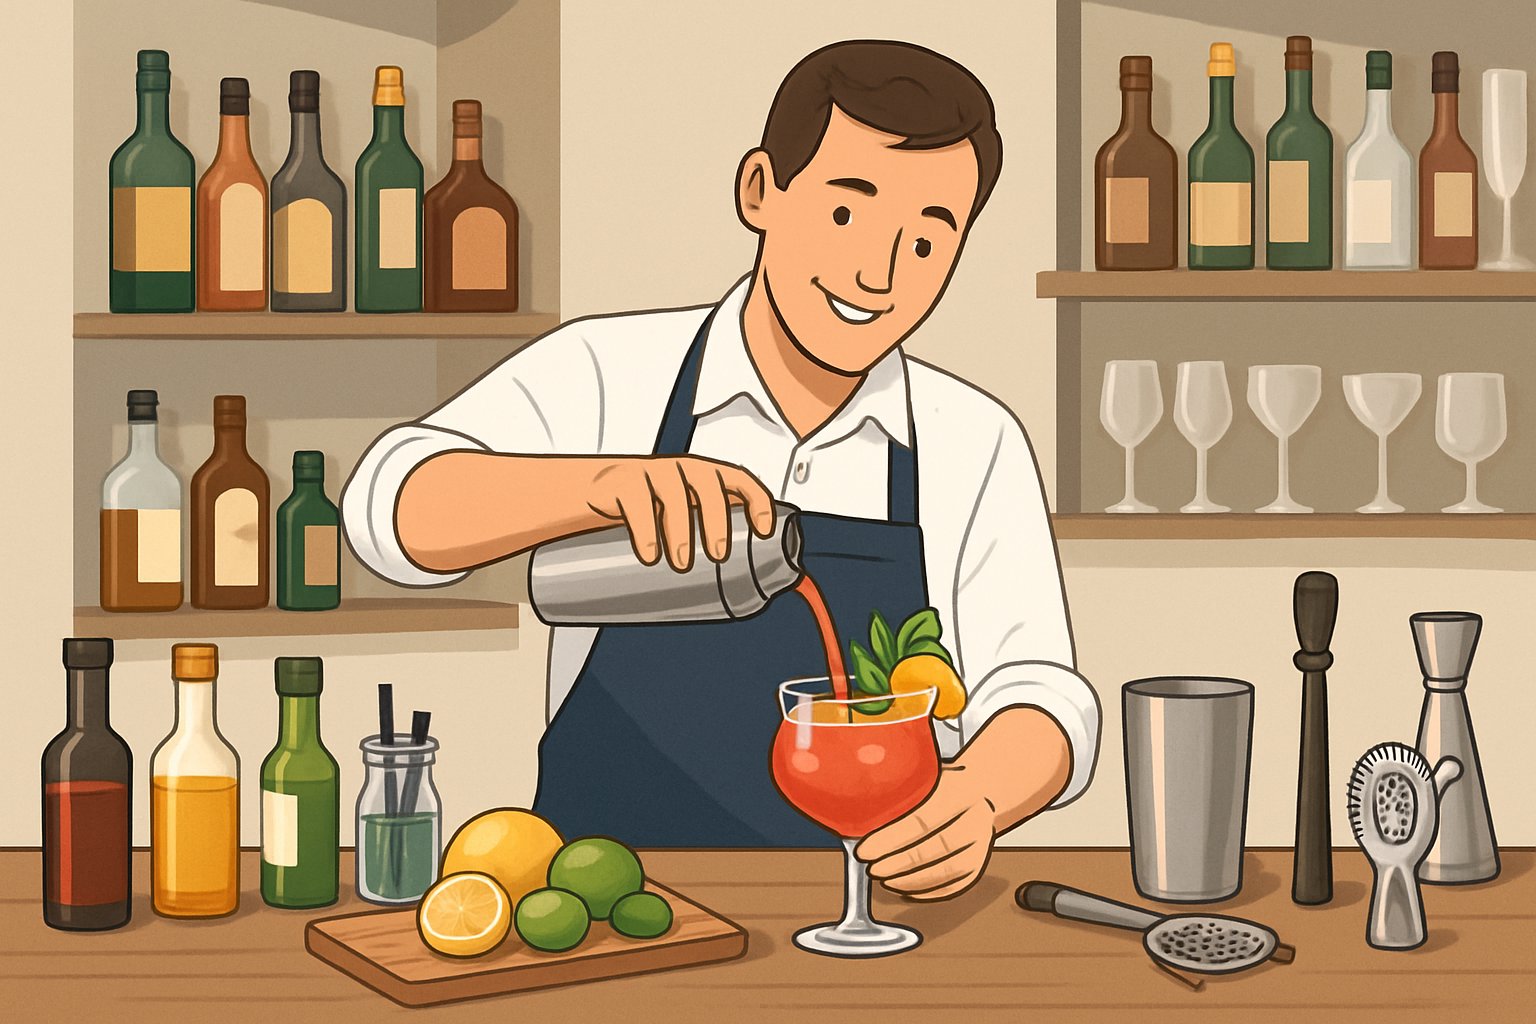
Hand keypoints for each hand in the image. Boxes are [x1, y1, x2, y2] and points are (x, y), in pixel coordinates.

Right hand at [587, 456, 775, 571]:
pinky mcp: (619, 481)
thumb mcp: (674, 519)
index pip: (738, 478)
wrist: (588, 494)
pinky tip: (650, 552)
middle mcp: (679, 471)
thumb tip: (727, 593)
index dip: (756, 500)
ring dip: (682, 529)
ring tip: (681, 563)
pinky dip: (646, 528)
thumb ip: (698, 542)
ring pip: (673, 492)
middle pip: (708, 483)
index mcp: (701, 479)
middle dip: (717, 520)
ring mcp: (649, 472)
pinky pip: (635, 499)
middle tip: (718, 555)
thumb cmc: (640, 509)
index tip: (764, 530)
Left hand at [854, 707, 1072, 900]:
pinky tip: (906, 889)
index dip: (890, 839)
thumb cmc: (942, 780)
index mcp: (960, 787)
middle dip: (899, 863)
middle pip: (937, 847)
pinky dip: (930, 891)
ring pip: (950, 870)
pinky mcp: (982, 861)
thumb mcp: (924, 773)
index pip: (922, 818)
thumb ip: (898, 789)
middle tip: (872, 867)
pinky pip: (957, 884)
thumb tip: (852, 802)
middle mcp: (977, 815)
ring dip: (913, 880)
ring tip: (885, 878)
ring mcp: (984, 841)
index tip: (864, 850)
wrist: (984, 785)